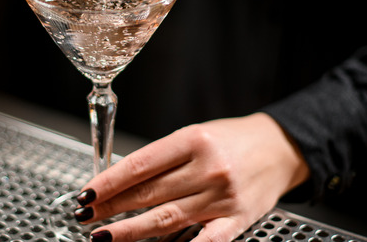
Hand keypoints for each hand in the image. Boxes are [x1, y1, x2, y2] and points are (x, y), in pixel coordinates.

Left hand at [73, 113, 309, 241]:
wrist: (281, 148)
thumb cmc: (232, 139)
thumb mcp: (195, 135)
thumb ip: (163, 158)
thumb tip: (121, 181)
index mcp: (194, 140)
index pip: (140, 165)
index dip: (109, 182)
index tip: (87, 193)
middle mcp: (209, 168)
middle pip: (149, 193)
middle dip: (112, 207)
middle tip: (85, 216)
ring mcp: (223, 197)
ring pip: (166, 219)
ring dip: (129, 230)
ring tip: (103, 236)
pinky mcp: (237, 220)